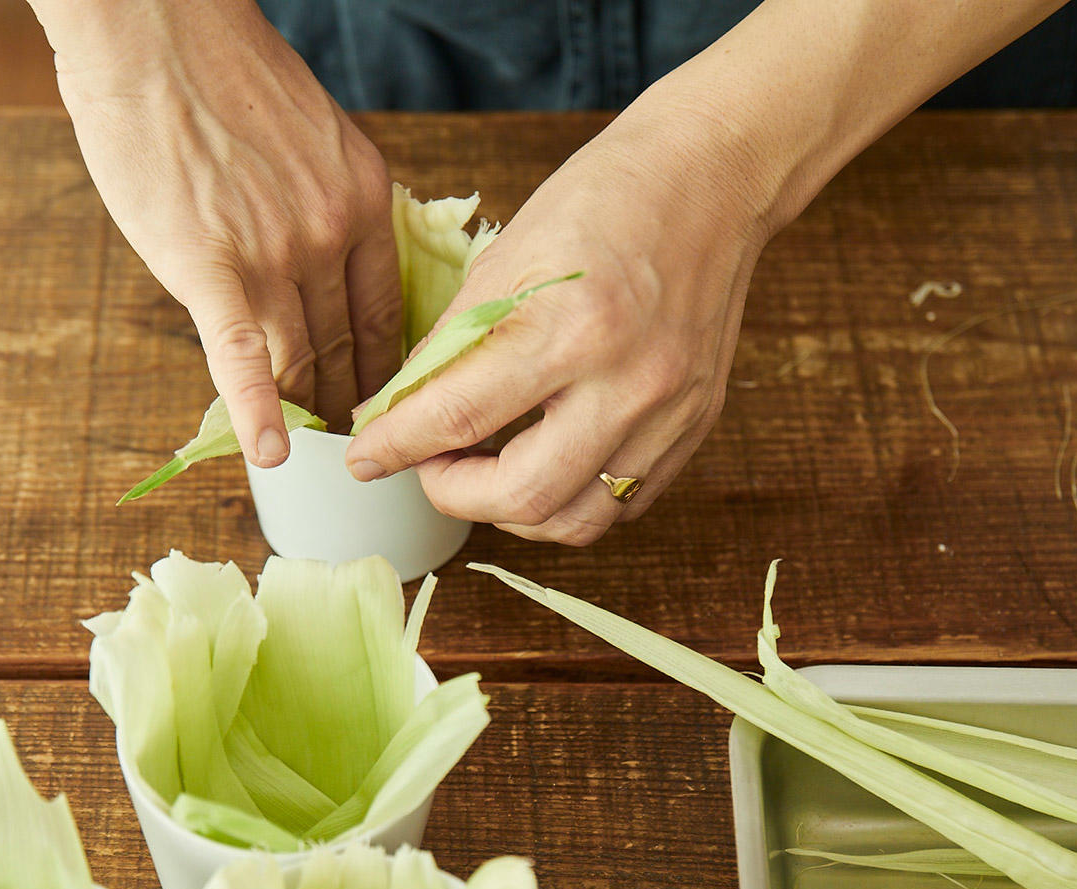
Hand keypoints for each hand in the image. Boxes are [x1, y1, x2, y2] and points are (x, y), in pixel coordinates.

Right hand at [32, 0, 402, 463]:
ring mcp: (274, 254)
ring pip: (302, 358)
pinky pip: (241, 354)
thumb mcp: (311, 141)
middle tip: (351, 451)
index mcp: (366, 201)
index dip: (383, 371)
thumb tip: (318, 262)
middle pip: (346, 347)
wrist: (156, 29)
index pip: (384, 313)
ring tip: (315, 456)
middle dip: (349, 405)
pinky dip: (257, 411)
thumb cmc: (224, 74)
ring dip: (310, 414)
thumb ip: (325, 206)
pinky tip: (271, 454)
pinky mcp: (210, 266)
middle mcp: (331, 234)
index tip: (379, 405)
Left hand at [344, 109, 771, 544]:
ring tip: (484, 470)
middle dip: (453, 493)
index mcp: (573, 327)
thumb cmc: (603, 202)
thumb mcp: (506, 257)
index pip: (459, 417)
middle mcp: (628, 383)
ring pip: (573, 521)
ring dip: (512, 511)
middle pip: (521, 497)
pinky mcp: (693, 427)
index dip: (397, 447)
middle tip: (429, 463)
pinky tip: (541, 464)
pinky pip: (618, 504)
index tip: (365, 457)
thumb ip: (452, 344)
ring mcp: (669, 413)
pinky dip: (568, 501)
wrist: (711, 179)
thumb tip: (397, 411)